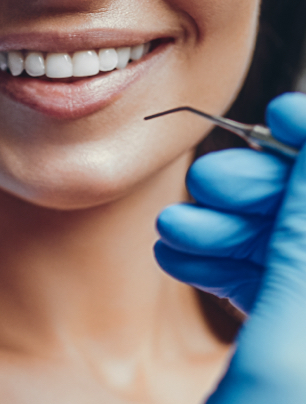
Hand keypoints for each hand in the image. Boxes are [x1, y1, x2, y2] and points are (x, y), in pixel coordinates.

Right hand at [155, 92, 305, 402]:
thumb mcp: (289, 354)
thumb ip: (302, 242)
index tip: (283, 112)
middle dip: (261, 191)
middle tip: (209, 181)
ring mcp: (305, 336)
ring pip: (282, 249)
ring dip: (225, 226)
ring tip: (174, 227)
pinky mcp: (281, 345)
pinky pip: (257, 280)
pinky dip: (214, 257)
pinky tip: (175, 249)